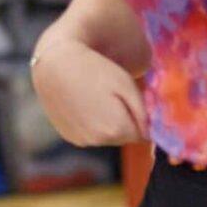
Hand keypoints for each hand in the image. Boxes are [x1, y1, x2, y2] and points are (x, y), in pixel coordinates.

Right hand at [31, 38, 148, 146]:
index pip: (143, 134)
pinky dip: (93, 123)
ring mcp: (81, 140)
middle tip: (115, 94)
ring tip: (98, 96)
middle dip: (126, 121)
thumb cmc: (96, 70)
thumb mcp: (126, 86)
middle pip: (125, 137)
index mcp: (116, 129)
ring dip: (109, 123)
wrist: (55, 65)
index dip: (143, 118)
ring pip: (107, 137)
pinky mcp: (69, 136)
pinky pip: (91, 135)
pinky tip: (85, 103)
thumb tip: (150, 133)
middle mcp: (98, 140)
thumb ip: (142, 113)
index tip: (135, 99)